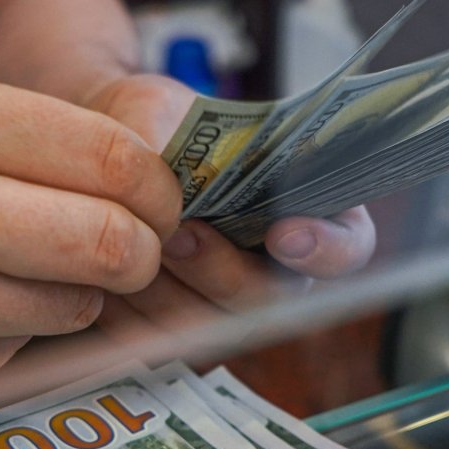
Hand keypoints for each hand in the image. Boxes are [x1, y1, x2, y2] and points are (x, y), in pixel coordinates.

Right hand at [0, 66, 181, 402]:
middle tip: (132, 250)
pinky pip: (12, 356)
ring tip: (21, 271)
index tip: (159, 200)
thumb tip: (138, 175)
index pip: (107, 157)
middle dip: (140, 251)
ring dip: (73, 295)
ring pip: (69, 309)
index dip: (156, 185)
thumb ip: (16, 130)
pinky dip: (9, 334)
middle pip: (105, 242)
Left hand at [81, 74, 374, 343]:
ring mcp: (227, 303)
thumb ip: (175, 139)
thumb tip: (177, 179)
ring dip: (172, 289)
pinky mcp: (176, 327)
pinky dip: (133, 311)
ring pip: (213, 325)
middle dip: (223, 269)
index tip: (285, 233)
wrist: (101, 156)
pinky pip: (160, 341)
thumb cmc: (152, 125)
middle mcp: (277, 267)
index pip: (347, 244)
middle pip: (271, 298)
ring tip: (137, 243)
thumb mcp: (161, 107)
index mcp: (308, 207)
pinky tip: (111, 275)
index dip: (326, 248)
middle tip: (182, 234)